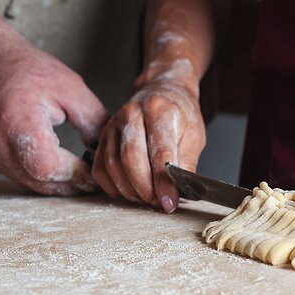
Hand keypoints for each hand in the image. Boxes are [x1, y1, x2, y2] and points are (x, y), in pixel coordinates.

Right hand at [0, 21, 107, 194]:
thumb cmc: (33, 72)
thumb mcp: (72, 89)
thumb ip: (93, 121)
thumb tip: (105, 152)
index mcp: (18, 122)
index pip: (48, 166)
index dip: (76, 173)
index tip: (96, 169)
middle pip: (41, 181)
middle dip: (73, 182)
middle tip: (96, 176)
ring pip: (32, 184)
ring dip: (62, 184)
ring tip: (84, 173)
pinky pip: (24, 177)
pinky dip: (47, 179)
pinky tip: (66, 169)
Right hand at [92, 61, 205, 212]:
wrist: (162, 91)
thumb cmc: (180, 114)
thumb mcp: (195, 135)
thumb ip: (188, 162)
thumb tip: (182, 191)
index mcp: (160, 110)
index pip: (160, 152)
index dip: (164, 182)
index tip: (169, 202)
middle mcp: (132, 114)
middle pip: (131, 159)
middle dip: (145, 188)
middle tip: (158, 203)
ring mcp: (113, 124)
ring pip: (112, 165)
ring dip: (130, 190)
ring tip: (147, 199)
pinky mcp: (102, 136)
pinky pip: (100, 167)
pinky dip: (113, 186)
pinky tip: (129, 192)